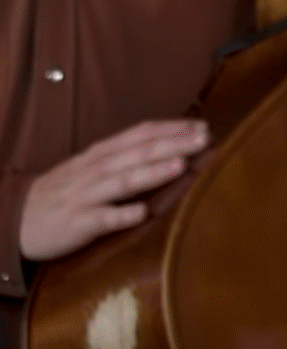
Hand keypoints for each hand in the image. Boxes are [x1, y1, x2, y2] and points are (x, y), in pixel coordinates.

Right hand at [19, 120, 208, 260]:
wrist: (16, 218)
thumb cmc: (66, 191)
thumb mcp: (93, 167)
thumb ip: (127, 157)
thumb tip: (173, 148)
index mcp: (102, 155)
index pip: (140, 135)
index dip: (170, 129)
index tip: (202, 125)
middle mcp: (95, 170)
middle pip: (137, 153)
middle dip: (172, 144)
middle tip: (204, 138)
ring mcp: (86, 196)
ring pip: (122, 181)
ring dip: (152, 172)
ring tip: (181, 165)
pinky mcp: (77, 222)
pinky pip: (100, 219)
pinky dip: (120, 215)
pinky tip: (142, 213)